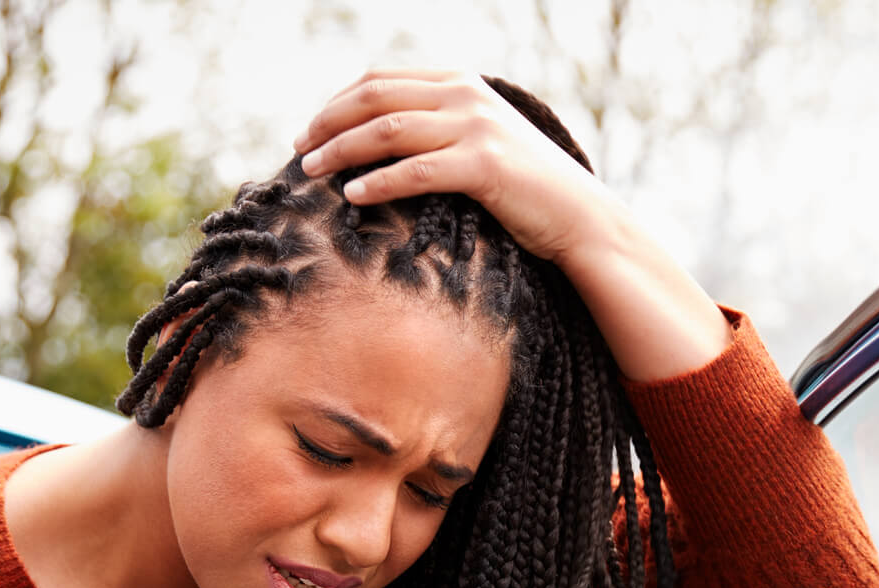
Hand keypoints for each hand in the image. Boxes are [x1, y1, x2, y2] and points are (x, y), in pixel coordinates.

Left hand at [294, 69, 618, 267]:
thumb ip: (437, 127)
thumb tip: (375, 141)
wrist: (579, 216)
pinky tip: (352, 195)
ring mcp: (475, 126)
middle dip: (328, 123)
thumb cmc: (525, 189)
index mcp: (459, 82)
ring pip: (387, 131)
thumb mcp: (479, 141)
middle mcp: (465, 95)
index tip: (310, 131)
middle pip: (374, 98)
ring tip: (312, 173)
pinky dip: (377, 183)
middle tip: (299, 151)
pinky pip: (414, 170)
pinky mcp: (484, 165)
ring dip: (341, 151)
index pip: (379, 80)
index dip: (335, 103)